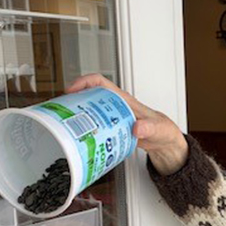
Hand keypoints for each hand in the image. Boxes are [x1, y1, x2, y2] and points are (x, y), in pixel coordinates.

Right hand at [66, 74, 188, 175]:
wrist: (165, 143)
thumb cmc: (163, 131)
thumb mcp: (159, 130)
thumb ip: (150, 128)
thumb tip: (137, 127)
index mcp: (124, 101)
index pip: (100, 83)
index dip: (83, 82)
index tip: (71, 90)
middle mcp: (116, 107)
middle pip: (89, 96)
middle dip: (72, 100)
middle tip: (60, 109)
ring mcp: (113, 118)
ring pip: (89, 110)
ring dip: (76, 114)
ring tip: (64, 123)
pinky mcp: (112, 129)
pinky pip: (94, 125)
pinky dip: (84, 129)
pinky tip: (79, 138)